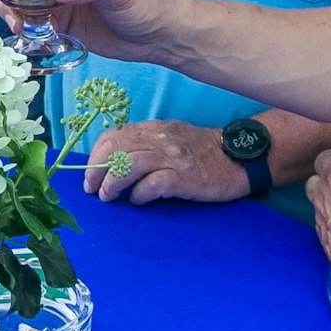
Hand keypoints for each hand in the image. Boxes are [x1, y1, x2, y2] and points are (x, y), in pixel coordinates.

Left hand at [83, 120, 248, 203]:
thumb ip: (145, 144)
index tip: (90, 175)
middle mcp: (159, 139)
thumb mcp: (170, 138)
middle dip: (97, 170)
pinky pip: (154, 184)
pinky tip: (138, 200)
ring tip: (108, 197)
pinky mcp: (185, 177)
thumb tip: (114, 161)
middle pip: (116, 148)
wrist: (239, 157)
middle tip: (93, 189)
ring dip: (112, 182)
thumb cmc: (203, 152)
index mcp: (153, 129)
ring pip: (130, 164)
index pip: (114, 136)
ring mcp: (172, 158)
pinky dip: (140, 193)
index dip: (96, 155)